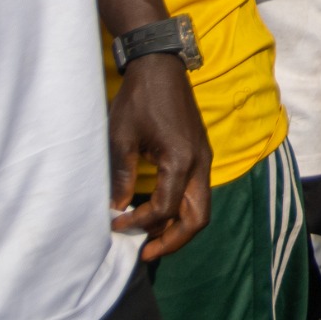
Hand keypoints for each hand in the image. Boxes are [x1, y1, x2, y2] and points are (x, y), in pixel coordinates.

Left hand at [108, 52, 212, 260]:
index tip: (116, 224)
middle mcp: (200, 163)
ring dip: (178, 226)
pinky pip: (196, 191)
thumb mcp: (122, 138)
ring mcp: (204, 157)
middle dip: (173, 240)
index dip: (141, 224)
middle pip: (198, 217)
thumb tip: (116, 208)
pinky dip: (181, 208)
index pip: (166, 209)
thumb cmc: (139, 99)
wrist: (160, 66)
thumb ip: (122, 176)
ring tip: (149, 237)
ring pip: (201, 206)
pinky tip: (157, 211)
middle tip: (145, 253)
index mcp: (181, 160)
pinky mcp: (200, 152)